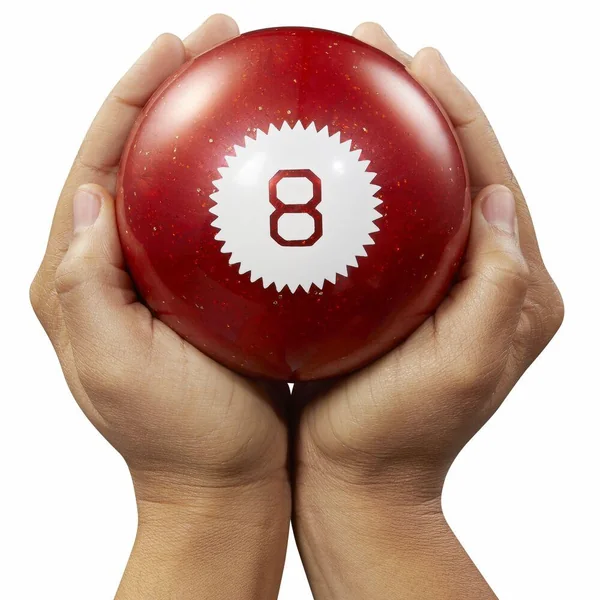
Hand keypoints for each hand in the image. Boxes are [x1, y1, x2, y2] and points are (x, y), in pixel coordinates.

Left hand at [30, 15, 289, 599]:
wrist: (220, 482)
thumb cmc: (175, 437)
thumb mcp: (114, 367)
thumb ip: (85, 282)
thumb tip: (90, 194)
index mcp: (87, 273)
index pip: (99, 161)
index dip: (132, 97)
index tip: (174, 46)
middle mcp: (125, 264)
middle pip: (145, 157)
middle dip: (177, 92)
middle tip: (220, 43)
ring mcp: (173, 277)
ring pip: (192, 185)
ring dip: (219, 132)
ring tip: (255, 84)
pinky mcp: (215, 293)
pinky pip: (231, 227)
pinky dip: (256, 191)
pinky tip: (293, 171)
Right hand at [293, 23, 563, 599]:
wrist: (365, 481)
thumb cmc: (405, 437)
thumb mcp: (464, 367)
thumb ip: (500, 285)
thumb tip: (500, 196)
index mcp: (512, 288)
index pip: (492, 175)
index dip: (457, 112)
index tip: (417, 59)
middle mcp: (481, 277)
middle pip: (454, 169)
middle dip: (419, 105)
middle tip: (374, 52)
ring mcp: (436, 286)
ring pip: (413, 193)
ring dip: (385, 139)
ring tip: (348, 90)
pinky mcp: (396, 299)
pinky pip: (378, 231)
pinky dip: (354, 193)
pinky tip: (315, 170)